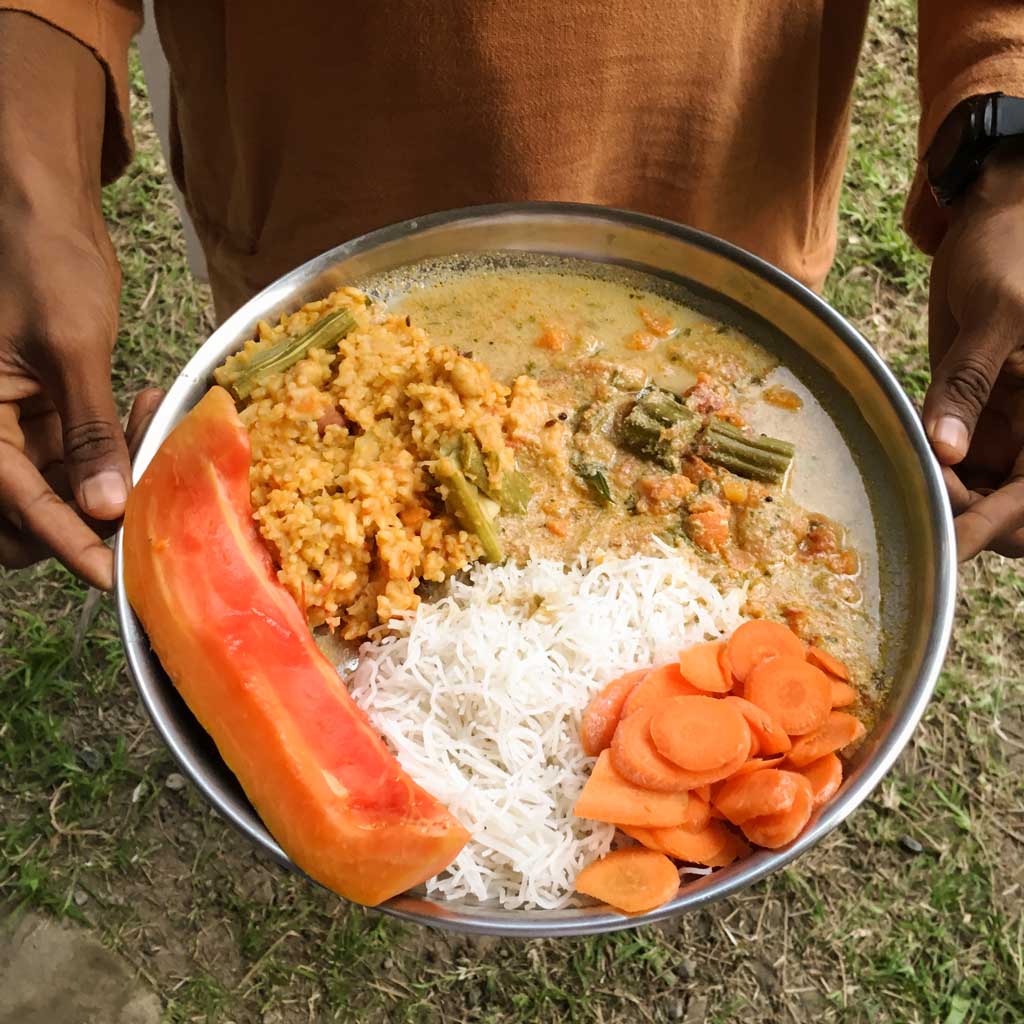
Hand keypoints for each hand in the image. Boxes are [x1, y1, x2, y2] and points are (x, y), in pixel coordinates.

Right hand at [0, 204, 164, 586]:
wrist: (40, 212)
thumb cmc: (40, 261)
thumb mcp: (70, 347)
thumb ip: (88, 432)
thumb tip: (106, 507)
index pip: (20, 505)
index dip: (69, 544)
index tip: (113, 574)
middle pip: (23, 521)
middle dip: (82, 523)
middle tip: (140, 499)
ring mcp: (17, 429)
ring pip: (57, 493)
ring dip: (109, 482)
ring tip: (150, 425)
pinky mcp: (46, 417)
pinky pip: (76, 460)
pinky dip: (114, 451)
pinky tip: (146, 409)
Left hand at [923, 142, 1023, 559]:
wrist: (993, 220)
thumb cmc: (1009, 250)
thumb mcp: (996, 312)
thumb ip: (969, 384)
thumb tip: (947, 451)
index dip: (996, 525)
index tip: (947, 546)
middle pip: (1016, 514)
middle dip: (972, 517)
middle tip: (923, 492)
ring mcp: (1011, 427)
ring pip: (985, 496)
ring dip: (949, 499)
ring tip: (913, 472)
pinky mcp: (979, 418)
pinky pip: (960, 468)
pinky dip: (935, 474)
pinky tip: (911, 457)